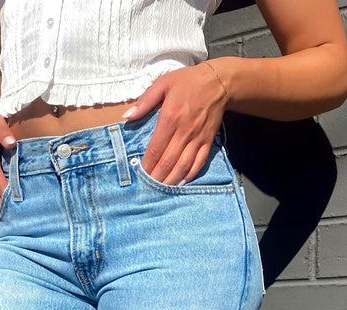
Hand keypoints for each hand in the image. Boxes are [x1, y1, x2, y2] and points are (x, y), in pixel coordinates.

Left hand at [124, 63, 228, 184]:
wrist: (219, 82)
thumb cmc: (188, 81)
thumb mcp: (164, 83)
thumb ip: (145, 101)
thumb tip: (128, 116)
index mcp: (170, 117)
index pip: (156, 147)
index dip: (148, 163)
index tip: (140, 173)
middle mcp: (184, 131)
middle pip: (169, 160)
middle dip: (158, 176)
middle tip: (148, 187)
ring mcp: (197, 138)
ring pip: (183, 165)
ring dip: (172, 179)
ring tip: (162, 189)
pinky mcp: (208, 141)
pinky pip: (199, 162)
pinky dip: (190, 174)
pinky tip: (182, 182)